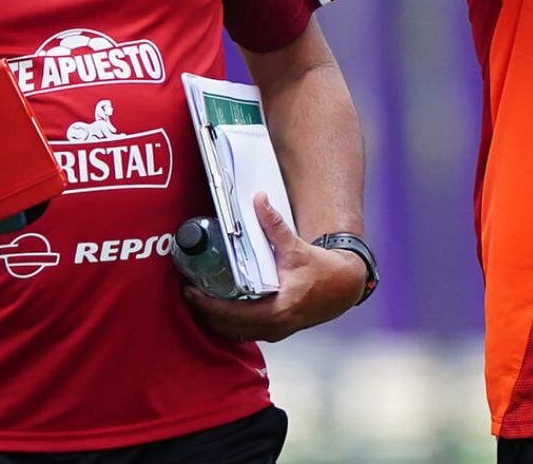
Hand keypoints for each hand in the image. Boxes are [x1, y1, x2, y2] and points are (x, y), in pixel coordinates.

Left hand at [181, 193, 365, 341]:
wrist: (343, 287)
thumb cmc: (322, 270)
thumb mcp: (296, 247)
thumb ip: (274, 225)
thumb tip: (259, 200)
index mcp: (278, 309)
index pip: (232, 314)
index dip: (207, 304)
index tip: (190, 291)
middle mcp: (275, 327)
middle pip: (227, 327)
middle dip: (204, 311)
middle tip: (188, 293)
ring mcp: (275, 332)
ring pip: (235, 333)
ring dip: (214, 319)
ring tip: (198, 299)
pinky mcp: (276, 331)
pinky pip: (244, 332)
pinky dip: (228, 322)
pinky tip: (217, 307)